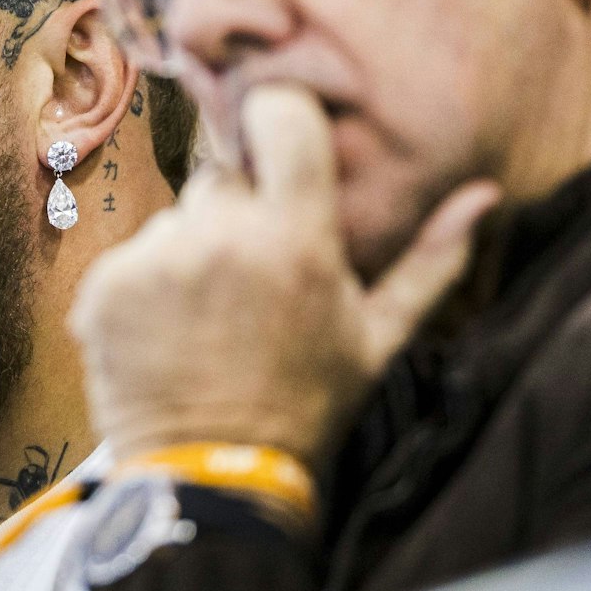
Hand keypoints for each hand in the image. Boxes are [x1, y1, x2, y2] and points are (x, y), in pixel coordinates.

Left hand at [69, 84, 499, 469]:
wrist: (215, 475)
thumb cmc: (308, 403)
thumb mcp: (378, 337)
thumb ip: (432, 259)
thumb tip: (485, 195)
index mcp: (295, 238)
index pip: (279, 115)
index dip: (278, 120)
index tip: (283, 145)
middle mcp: (221, 236)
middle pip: (223, 175)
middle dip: (239, 211)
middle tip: (254, 275)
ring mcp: (156, 260)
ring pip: (176, 218)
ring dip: (192, 250)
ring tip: (212, 315)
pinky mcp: (105, 285)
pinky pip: (132, 257)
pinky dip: (146, 286)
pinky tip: (172, 333)